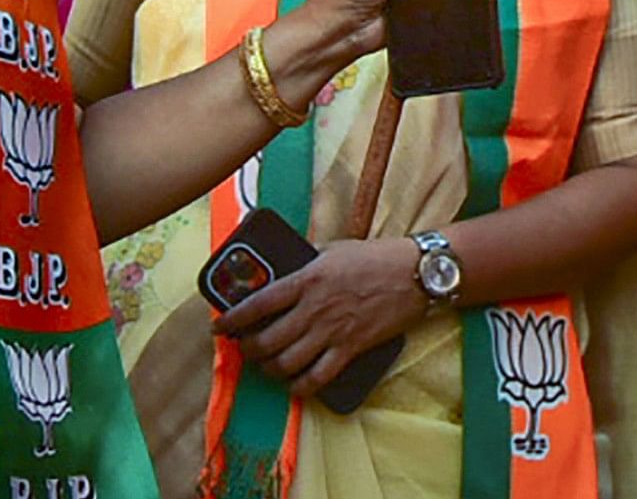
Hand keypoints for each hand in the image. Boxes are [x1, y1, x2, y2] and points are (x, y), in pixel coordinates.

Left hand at [212, 235, 426, 387]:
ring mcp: (332, 331)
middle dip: (249, 350)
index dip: (233, 319)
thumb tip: (286, 271)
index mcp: (307, 278)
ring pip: (287, 363)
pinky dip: (301, 387)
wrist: (416, 274)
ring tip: (267, 366)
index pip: (259, 303)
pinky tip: (295, 385)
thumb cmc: (376, 257)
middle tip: (246, 349)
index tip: (220, 327)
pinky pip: (317, 378)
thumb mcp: (334, 250)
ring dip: (270, 369)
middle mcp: (314, 308)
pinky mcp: (351, 348)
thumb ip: (307, 262)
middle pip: (267, 340)